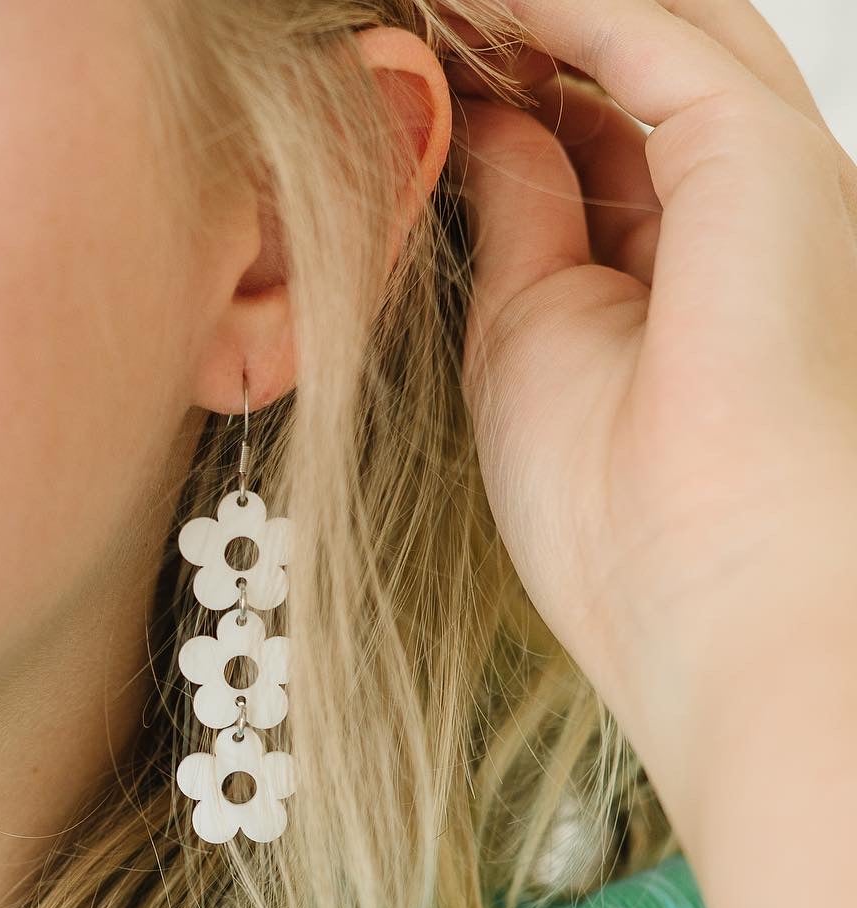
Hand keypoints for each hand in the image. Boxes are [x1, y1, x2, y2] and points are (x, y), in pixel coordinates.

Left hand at [438, 0, 856, 791]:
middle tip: (417, 15)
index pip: (591, 132)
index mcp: (678, 265)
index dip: (499, 86)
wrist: (699, 588)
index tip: (413, 61)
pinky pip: (647, 31)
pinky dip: (552, 7)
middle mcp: (729, 207)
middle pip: (621, 69)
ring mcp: (756, 172)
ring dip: (529, 11)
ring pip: (646, 30)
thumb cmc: (609, 510)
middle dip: (517, 34)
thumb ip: (520, 215)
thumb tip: (492, 122)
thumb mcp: (526, 334)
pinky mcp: (756, 153)